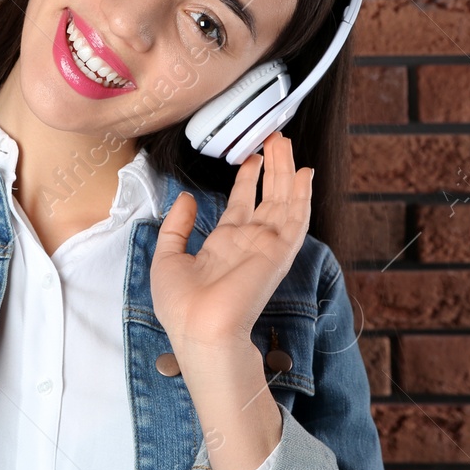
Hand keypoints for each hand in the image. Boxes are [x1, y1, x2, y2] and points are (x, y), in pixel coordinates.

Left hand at [150, 131, 313, 352]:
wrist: (199, 331)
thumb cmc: (181, 306)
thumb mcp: (167, 257)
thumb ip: (177, 226)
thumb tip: (186, 198)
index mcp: (224, 245)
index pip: (242, 204)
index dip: (248, 178)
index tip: (252, 155)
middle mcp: (249, 242)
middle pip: (267, 196)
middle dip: (272, 166)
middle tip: (275, 137)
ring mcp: (266, 246)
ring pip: (283, 201)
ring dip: (286, 171)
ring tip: (285, 143)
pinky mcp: (279, 252)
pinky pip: (296, 219)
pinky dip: (302, 196)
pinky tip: (303, 173)